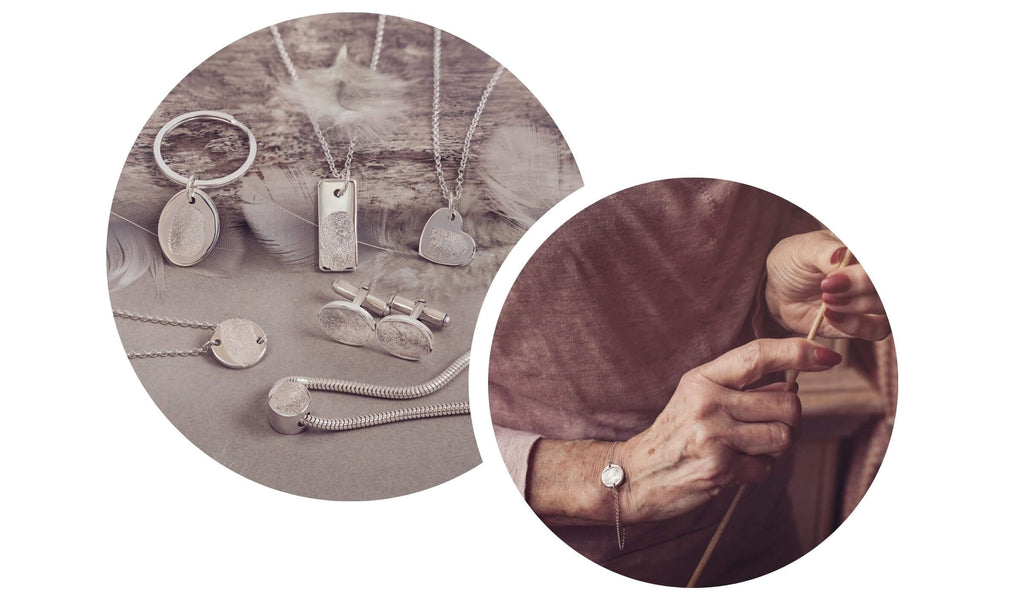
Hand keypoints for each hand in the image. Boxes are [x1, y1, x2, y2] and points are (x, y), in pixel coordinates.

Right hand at [618, 337, 842, 522]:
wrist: (636, 474)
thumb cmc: (676, 433)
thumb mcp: (698, 397)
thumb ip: (740, 388)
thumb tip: (792, 384)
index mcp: (702, 378)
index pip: (758, 355)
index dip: (798, 352)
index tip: (827, 356)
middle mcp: (708, 402)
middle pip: (786, 404)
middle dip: (788, 419)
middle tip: (766, 426)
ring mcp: (713, 436)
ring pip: (783, 438)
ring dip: (774, 448)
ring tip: (746, 448)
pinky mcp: (719, 468)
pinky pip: (766, 469)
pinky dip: (756, 471)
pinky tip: (732, 467)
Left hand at [765, 230, 890, 339]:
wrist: (778, 290)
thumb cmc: (793, 262)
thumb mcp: (803, 251)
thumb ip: (826, 253)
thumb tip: (842, 254)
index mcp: (864, 252)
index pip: (882, 259)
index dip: (866, 271)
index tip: (834, 275)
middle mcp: (873, 276)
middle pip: (890, 285)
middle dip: (863, 286)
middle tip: (828, 286)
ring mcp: (872, 299)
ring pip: (889, 308)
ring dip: (859, 306)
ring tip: (827, 300)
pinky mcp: (863, 323)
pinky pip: (877, 330)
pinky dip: (855, 325)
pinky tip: (829, 315)